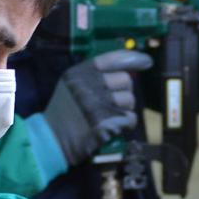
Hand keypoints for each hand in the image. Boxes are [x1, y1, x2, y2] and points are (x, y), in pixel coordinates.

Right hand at [42, 49, 151, 165]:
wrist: (52, 139)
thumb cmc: (64, 112)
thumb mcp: (71, 85)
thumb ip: (93, 75)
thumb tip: (126, 71)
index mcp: (80, 73)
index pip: (114, 59)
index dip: (134, 59)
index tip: (147, 62)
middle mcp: (89, 85)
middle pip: (126, 80)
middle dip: (125, 91)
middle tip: (116, 102)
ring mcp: (96, 104)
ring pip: (130, 100)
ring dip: (126, 109)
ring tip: (112, 115)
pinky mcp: (104, 123)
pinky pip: (130, 118)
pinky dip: (126, 124)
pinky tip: (115, 127)